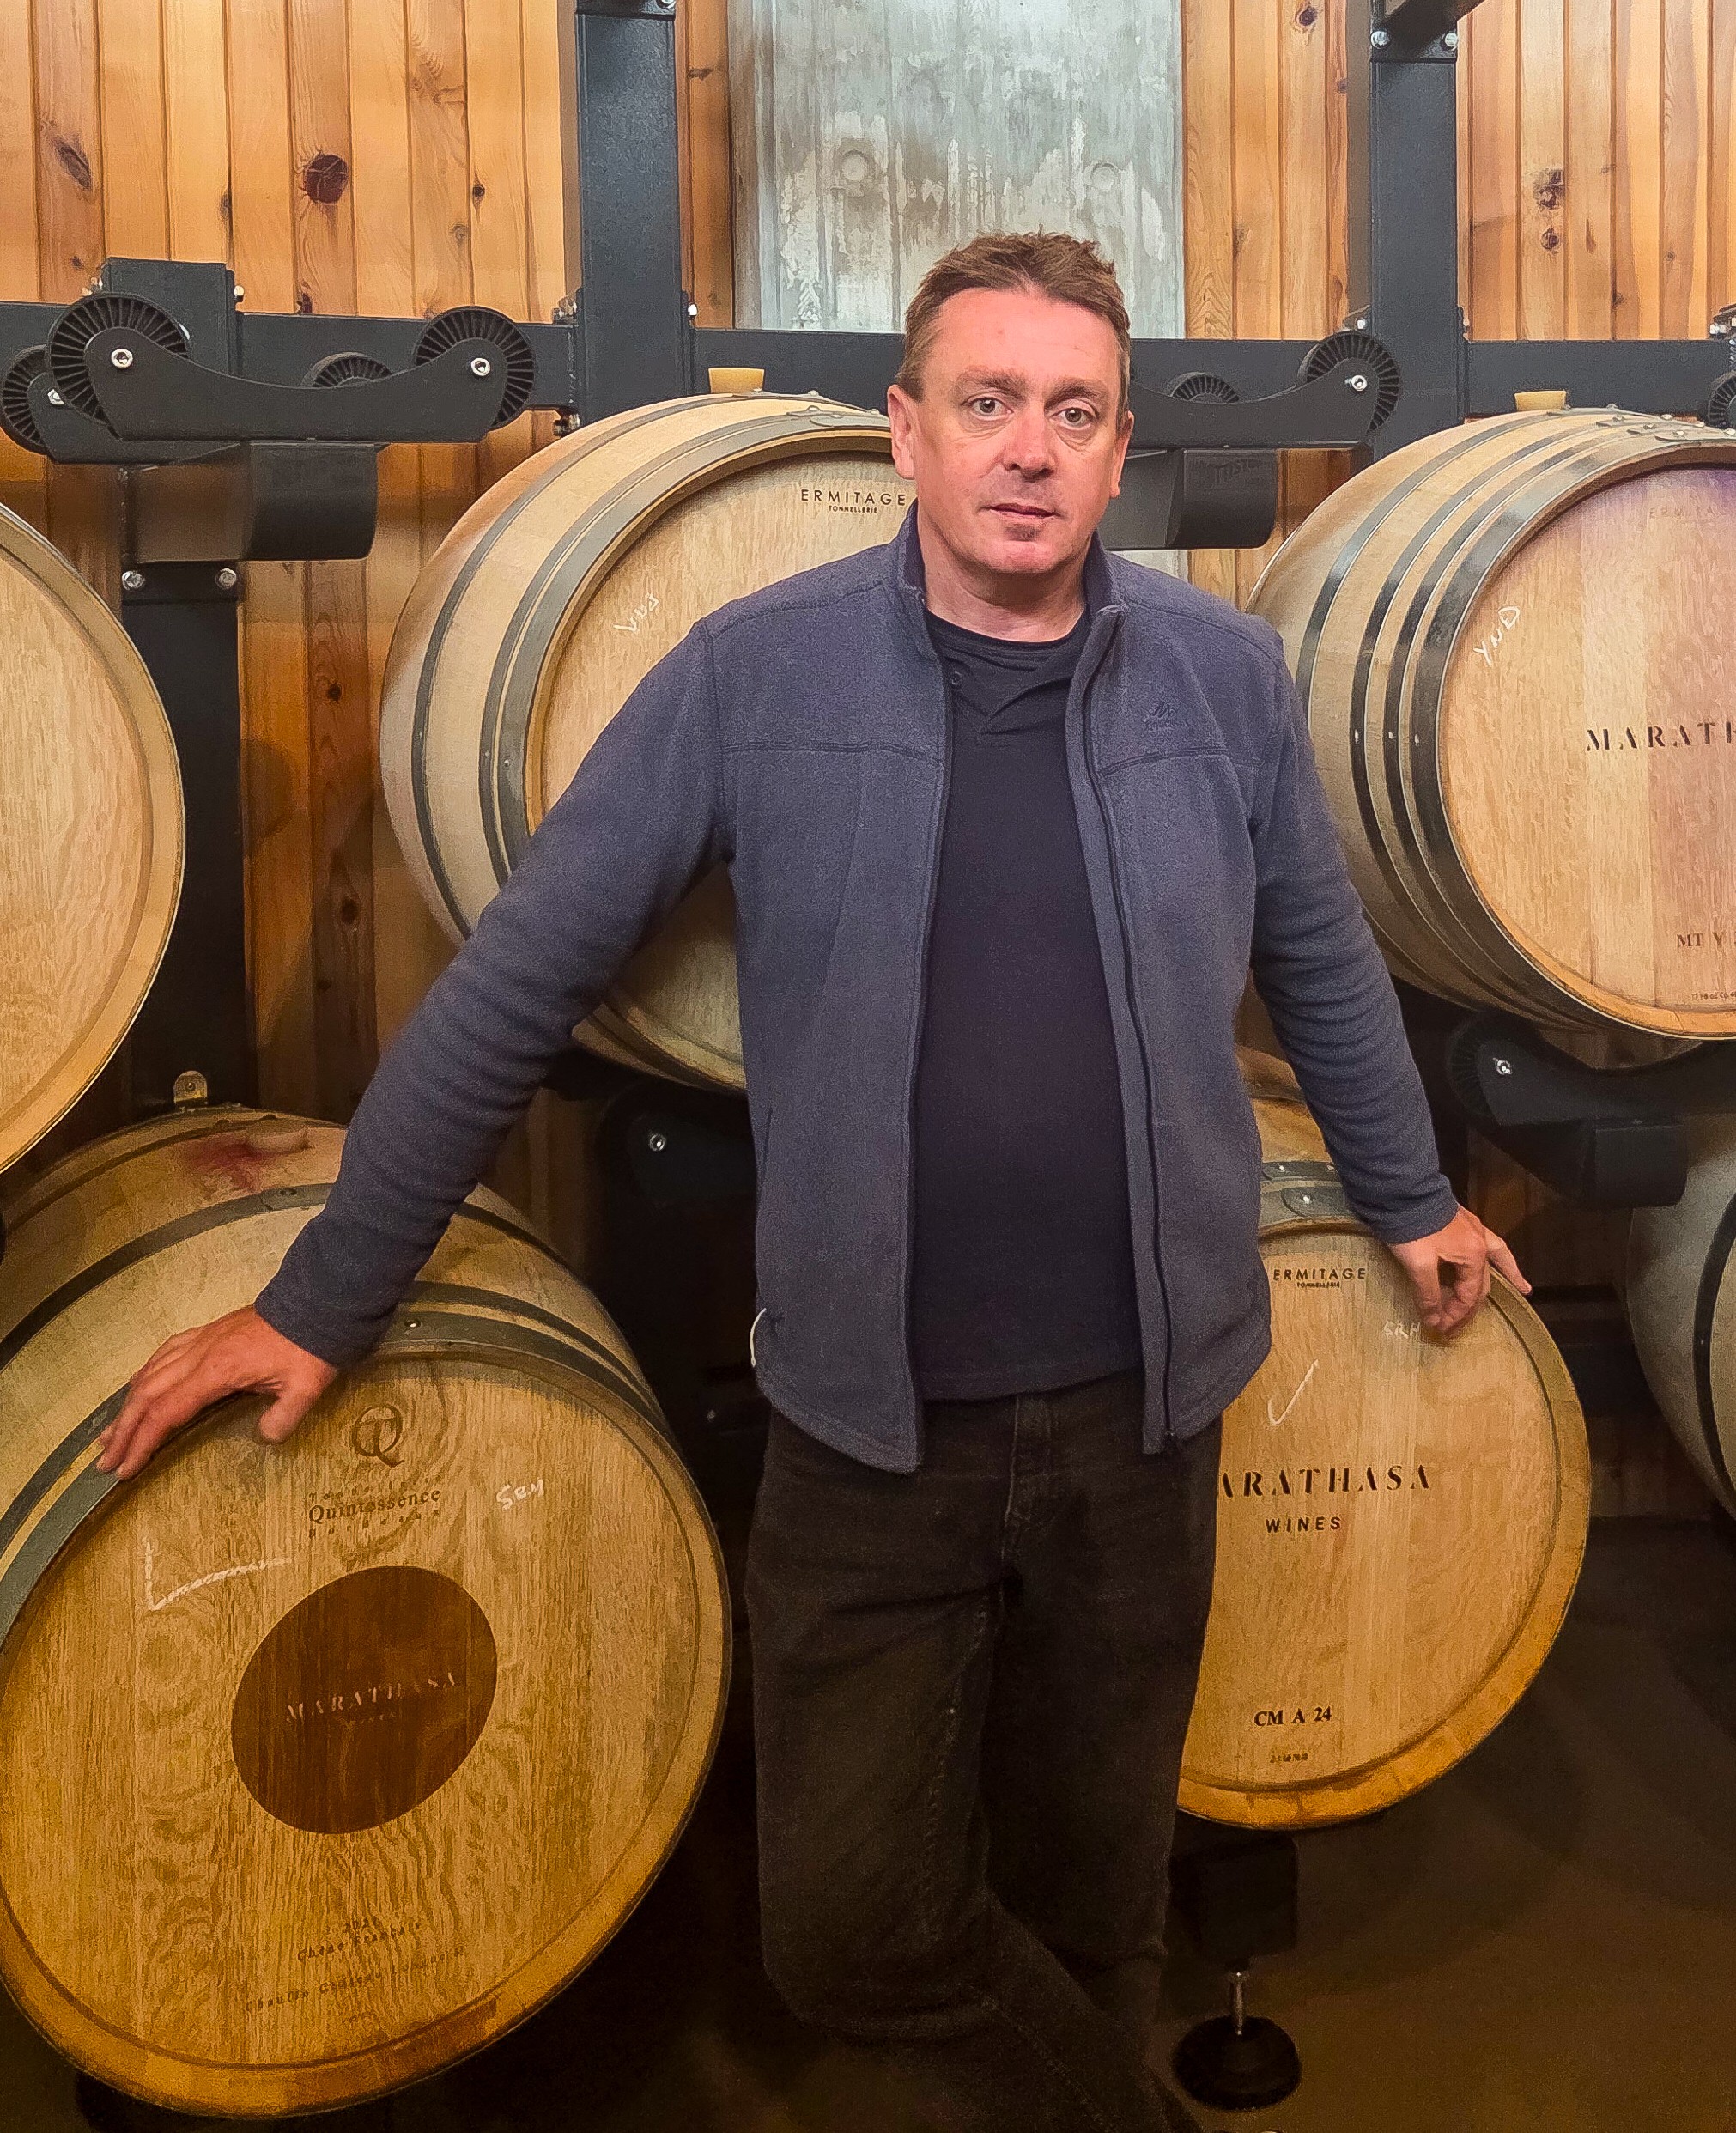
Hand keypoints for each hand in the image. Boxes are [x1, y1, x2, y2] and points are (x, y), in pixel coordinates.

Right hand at [96, 1307, 336, 1480]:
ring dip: (126, 1406)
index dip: (143, 1442)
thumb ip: (281, 1420)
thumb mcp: (305, 1389)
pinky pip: (163, 1354)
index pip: (166, 1411)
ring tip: (108, 1435)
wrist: (314, 1304)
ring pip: (149, 1374)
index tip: (125, 1468)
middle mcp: (198, 1354)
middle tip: (105, 1462)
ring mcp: (199, 1341)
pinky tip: (136, 1388)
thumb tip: (263, 1439)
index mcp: (216, 1371)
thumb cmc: (309, 1348)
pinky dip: (143, 1375)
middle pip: (147, 1395)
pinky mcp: (206, 1333)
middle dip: (123, 1431)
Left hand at [1386, 1205, 1528, 1337]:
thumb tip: (1433, 1320)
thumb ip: (1427, 1294)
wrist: (1403, 1191)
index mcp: (1473, 1255)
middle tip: (1455, 1328)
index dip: (1455, 1314)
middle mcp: (1480, 1244)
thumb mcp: (1418, 1264)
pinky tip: (1500, 1260)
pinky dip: (1498, 1257)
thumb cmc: (1412, 1228)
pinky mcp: (1463, 1224)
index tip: (1439, 1328)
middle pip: (1478, 1284)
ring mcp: (1474, 1232)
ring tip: (1521, 1291)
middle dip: (1468, 1308)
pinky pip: (1489, 1245)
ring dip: (1499, 1279)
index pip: (1468, 1295)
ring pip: (1491, 1262)